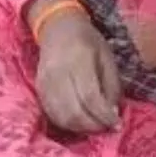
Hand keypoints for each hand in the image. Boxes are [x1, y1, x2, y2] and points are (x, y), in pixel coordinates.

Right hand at [33, 0, 121, 134]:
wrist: (58, 28)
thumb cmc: (88, 42)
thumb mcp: (108, 59)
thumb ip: (112, 88)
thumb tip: (111, 115)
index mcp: (79, 60)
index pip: (90, 97)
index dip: (104, 116)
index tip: (117, 125)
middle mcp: (58, 72)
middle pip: (74, 111)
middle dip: (93, 126)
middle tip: (106, 128)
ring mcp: (44, 82)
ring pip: (61, 116)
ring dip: (80, 128)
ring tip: (94, 125)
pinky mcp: (38, 89)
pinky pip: (51, 114)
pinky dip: (67, 124)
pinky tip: (79, 122)